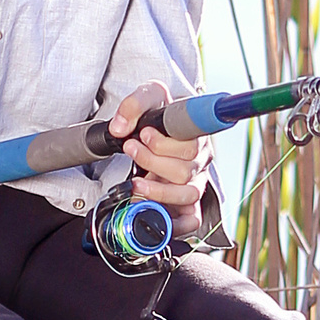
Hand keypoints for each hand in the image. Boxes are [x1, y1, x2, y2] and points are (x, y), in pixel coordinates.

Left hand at [108, 80, 211, 212]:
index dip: (165, 144)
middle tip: (131, 148)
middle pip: (184, 169)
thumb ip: (134, 104)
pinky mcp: (188, 204)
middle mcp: (200, 160)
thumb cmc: (159, 115)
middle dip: (151, 160)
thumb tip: (120, 128)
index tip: (144, 134)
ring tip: (136, 182)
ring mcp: (195, 183)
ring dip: (158, 190)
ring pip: (187, 193)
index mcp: (196, 136)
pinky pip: (192, 220)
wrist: (156, 131)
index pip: (191, 143)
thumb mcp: (148, 96)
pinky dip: (176, 223)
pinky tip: (153, 212)